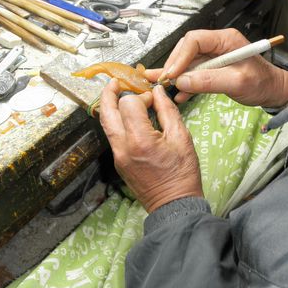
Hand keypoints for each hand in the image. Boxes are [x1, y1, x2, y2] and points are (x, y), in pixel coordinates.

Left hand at [99, 79, 202, 212]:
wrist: (174, 205)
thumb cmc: (182, 175)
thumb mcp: (181, 138)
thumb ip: (167, 111)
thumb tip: (158, 93)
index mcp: (140, 140)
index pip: (128, 104)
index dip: (141, 97)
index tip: (153, 100)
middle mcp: (123, 148)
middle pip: (106, 112)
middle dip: (109, 94)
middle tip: (115, 82)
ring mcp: (118, 156)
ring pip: (106, 125)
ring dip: (110, 108)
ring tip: (118, 96)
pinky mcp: (119, 162)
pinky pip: (113, 136)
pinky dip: (118, 122)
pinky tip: (129, 119)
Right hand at [145, 28, 287, 106]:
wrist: (273, 91)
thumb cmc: (263, 82)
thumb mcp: (238, 82)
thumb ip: (209, 81)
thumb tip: (183, 81)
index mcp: (225, 40)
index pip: (194, 40)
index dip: (179, 56)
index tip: (172, 74)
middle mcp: (217, 45)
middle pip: (186, 50)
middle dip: (173, 65)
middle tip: (163, 81)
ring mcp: (214, 57)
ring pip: (187, 63)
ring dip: (175, 75)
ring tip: (161, 86)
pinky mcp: (213, 69)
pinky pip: (193, 74)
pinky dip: (185, 84)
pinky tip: (178, 94)